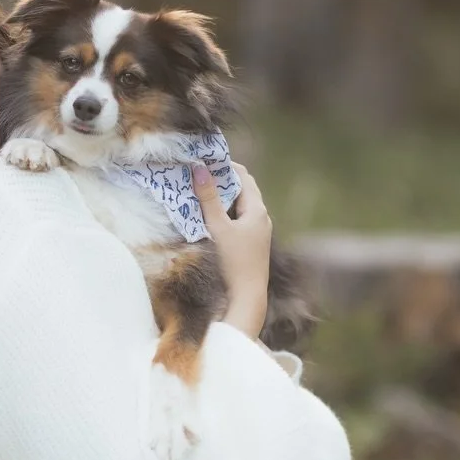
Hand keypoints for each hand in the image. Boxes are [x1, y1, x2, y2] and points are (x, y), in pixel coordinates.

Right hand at [193, 161, 270, 339]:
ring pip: (238, 206)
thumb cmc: (232, 262)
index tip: (203, 161)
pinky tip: (208, 219)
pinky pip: (238, 220)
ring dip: (221, 199)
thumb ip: (208, 199)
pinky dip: (224, 214)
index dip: (224, 166)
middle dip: (221, 181)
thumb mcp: (217, 228)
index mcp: (257, 210)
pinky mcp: (251, 245)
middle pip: (241, 189)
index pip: (242, 175)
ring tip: (198, 195)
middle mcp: (262, 218)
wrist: (245, 298)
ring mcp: (258, 232)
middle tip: (197, 176)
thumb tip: (199, 169)